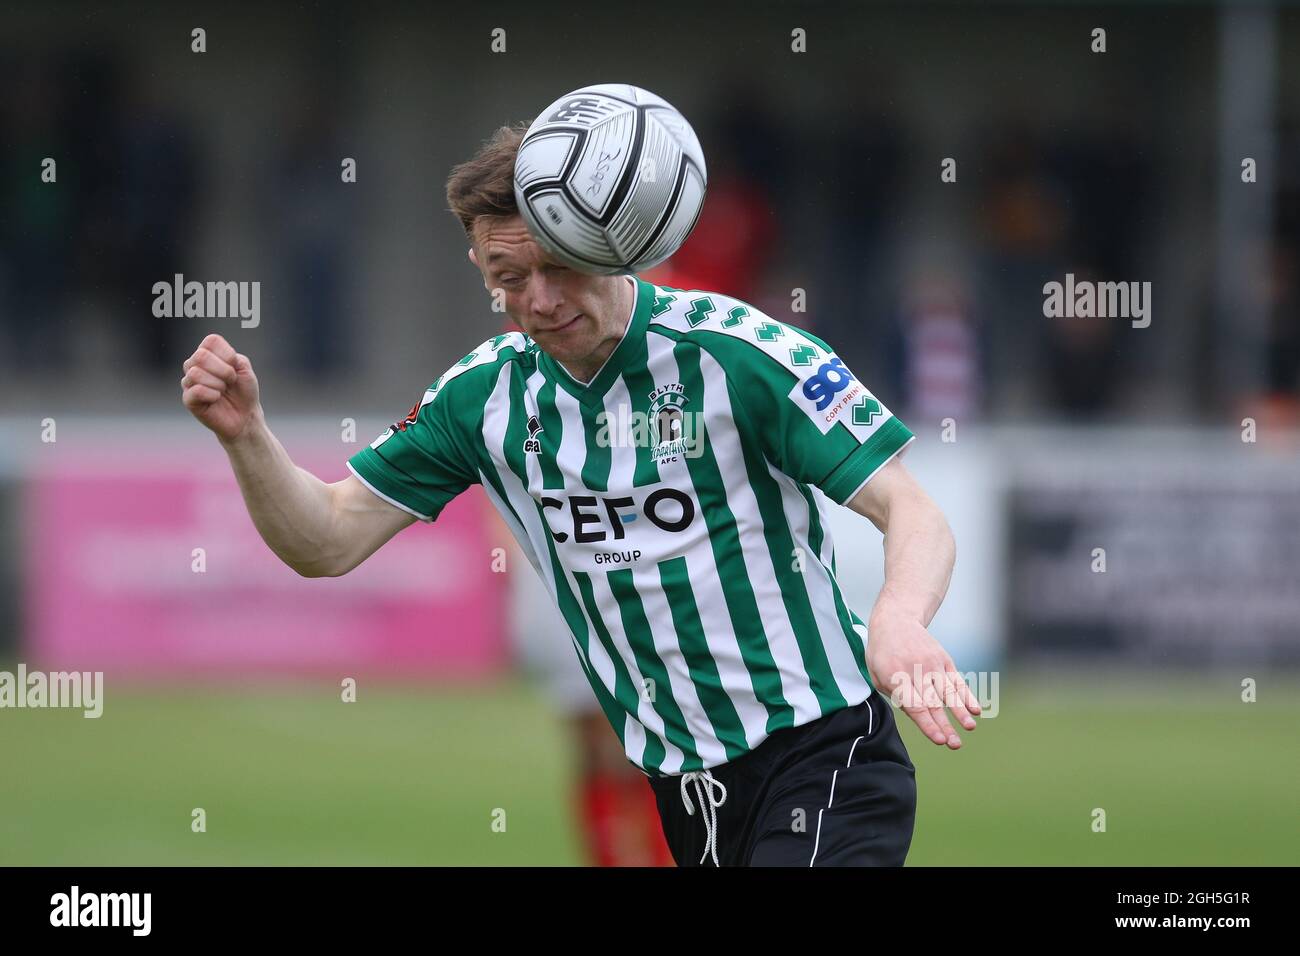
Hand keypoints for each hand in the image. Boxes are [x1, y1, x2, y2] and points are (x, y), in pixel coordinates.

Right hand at [181, 333, 262, 443]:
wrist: (246, 415)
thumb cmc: (244, 390)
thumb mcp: (244, 368)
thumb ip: (231, 357)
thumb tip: (213, 360)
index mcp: (208, 353)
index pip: (211, 341)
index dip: (227, 354)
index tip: (235, 367)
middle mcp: (194, 365)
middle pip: (201, 356)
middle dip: (224, 370)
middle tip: (231, 380)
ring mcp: (189, 382)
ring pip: (195, 373)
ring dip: (218, 383)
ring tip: (223, 391)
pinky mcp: (188, 399)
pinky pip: (196, 390)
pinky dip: (212, 394)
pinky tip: (216, 399)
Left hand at [866, 605, 980, 748]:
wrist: (897, 620)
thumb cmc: (883, 653)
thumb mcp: (877, 674)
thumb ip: (896, 696)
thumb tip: (919, 716)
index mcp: (896, 676)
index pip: (915, 705)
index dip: (927, 724)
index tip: (939, 740)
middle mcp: (917, 670)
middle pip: (933, 703)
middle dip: (945, 725)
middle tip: (954, 744)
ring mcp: (933, 664)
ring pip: (949, 692)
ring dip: (960, 712)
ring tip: (970, 727)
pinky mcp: (945, 660)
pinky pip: (958, 680)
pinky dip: (967, 695)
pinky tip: (976, 709)